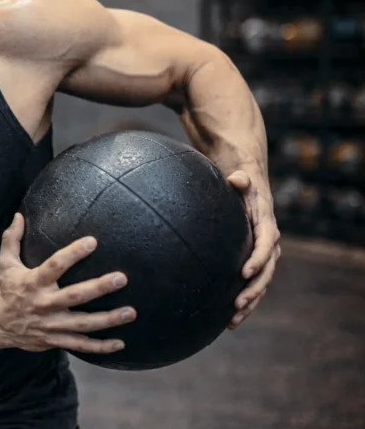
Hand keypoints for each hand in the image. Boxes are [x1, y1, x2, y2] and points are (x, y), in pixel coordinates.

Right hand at [0, 213, 135, 353]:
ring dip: (108, 319)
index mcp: (33, 283)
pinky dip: (100, 347)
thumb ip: (12, 238)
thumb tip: (19, 215)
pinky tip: (120, 343)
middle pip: (75, 296)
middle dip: (99, 288)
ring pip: (83, 323)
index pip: (55, 266)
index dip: (73, 253)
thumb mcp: (4, 263)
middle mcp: (44, 304)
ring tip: (131, 311)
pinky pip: (80, 345)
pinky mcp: (55, 340)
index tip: (93, 241)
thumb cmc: (3, 290)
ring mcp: (51, 325)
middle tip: (122, 278)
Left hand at [227, 170, 280, 329]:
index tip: (245, 271)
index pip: (266, 246)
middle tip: (237, 301)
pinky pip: (252, 289)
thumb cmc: (243, 190)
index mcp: (267, 228)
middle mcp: (270, 247)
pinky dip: (244, 306)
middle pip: (266, 272)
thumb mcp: (243, 183)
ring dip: (249, 303)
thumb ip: (241, 181)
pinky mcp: (254, 269)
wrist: (250, 196)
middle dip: (253, 289)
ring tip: (233, 318)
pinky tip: (229, 322)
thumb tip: (236, 178)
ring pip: (260, 286)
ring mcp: (263, 260)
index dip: (258, 259)